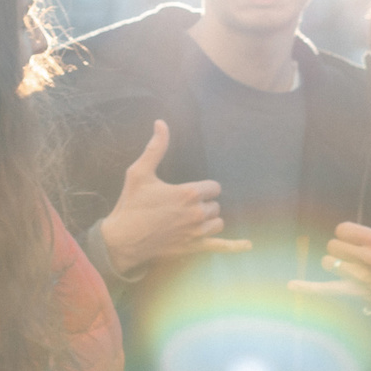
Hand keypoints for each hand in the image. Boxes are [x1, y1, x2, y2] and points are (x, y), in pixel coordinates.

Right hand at [97, 120, 250, 276]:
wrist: (122, 239)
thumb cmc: (131, 204)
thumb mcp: (139, 172)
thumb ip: (155, 148)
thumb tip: (161, 123)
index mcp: (188, 193)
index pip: (213, 187)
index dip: (204, 188)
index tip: (189, 191)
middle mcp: (197, 213)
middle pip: (215, 205)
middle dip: (203, 204)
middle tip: (182, 206)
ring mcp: (197, 233)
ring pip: (217, 223)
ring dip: (209, 220)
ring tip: (192, 219)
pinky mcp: (194, 248)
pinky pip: (221, 246)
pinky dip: (234, 246)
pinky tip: (248, 245)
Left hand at [288, 177, 370, 326]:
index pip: (342, 229)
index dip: (347, 234)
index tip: (359, 240)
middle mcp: (368, 259)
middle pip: (333, 245)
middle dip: (341, 249)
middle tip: (357, 256)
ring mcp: (361, 278)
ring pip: (329, 263)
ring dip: (335, 264)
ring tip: (352, 269)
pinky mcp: (356, 294)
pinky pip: (327, 290)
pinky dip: (309, 288)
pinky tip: (292, 286)